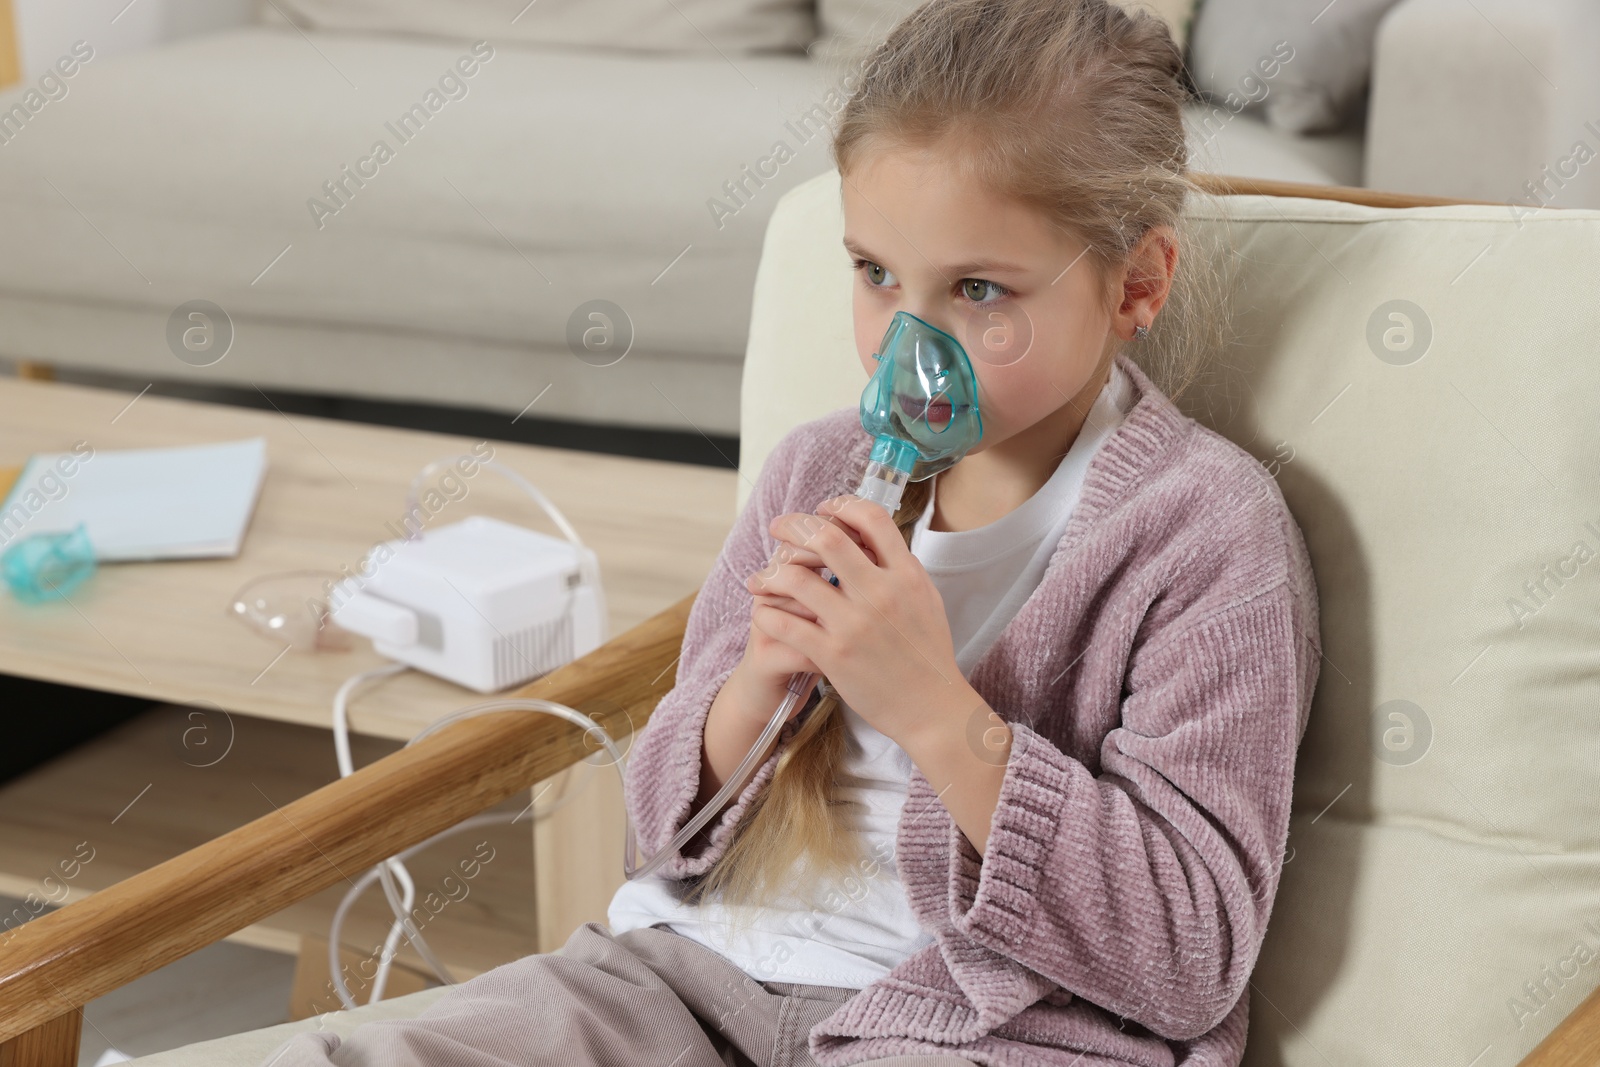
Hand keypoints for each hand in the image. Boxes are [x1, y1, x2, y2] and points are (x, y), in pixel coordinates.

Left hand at [745, 495, 973, 748]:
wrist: (932, 708)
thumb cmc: (928, 654)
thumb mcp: (926, 599)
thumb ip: (898, 567)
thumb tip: (871, 537)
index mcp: (906, 574)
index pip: (871, 517)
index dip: (841, 505)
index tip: (823, 510)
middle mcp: (881, 593)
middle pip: (826, 537)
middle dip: (794, 526)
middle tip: (778, 528)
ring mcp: (854, 624)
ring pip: (796, 578)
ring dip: (770, 572)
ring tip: (760, 577)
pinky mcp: (833, 655)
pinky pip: (785, 623)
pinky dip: (766, 612)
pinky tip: (763, 612)